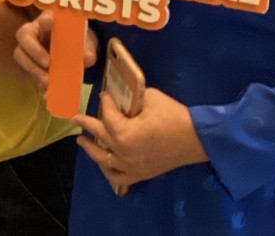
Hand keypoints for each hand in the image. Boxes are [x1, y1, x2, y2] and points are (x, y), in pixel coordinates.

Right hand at [13, 10, 97, 90]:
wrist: (78, 52)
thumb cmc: (79, 39)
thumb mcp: (86, 41)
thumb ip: (87, 48)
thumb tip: (88, 58)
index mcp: (48, 22)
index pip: (41, 17)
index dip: (43, 20)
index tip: (50, 21)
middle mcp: (35, 34)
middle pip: (23, 37)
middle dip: (33, 51)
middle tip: (47, 64)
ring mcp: (30, 51)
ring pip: (21, 57)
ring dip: (33, 69)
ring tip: (47, 82)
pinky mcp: (34, 68)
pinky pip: (30, 75)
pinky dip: (39, 85)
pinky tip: (48, 94)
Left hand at [73, 90, 206, 189]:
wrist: (198, 139)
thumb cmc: (174, 116)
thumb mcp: (149, 98)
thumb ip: (131, 99)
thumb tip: (123, 98)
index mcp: (123, 132)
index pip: (107, 114)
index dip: (105, 102)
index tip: (103, 95)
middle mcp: (122, 152)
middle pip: (99, 136)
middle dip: (86, 125)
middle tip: (76, 118)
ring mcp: (131, 166)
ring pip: (103, 160)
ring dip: (91, 149)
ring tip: (82, 141)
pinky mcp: (141, 174)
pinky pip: (119, 178)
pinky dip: (108, 172)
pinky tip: (103, 165)